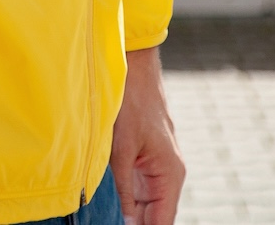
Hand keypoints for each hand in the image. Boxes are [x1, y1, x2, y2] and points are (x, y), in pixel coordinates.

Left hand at [110, 47, 184, 224]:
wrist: (133, 65)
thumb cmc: (131, 101)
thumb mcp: (122, 149)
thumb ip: (124, 191)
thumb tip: (125, 224)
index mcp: (170, 175)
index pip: (162, 223)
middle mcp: (168, 174)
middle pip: (153, 216)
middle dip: (132, 223)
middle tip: (105, 222)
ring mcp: (156, 167)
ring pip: (144, 204)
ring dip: (127, 212)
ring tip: (104, 216)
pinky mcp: (144, 159)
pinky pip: (137, 188)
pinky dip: (124, 198)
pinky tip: (106, 204)